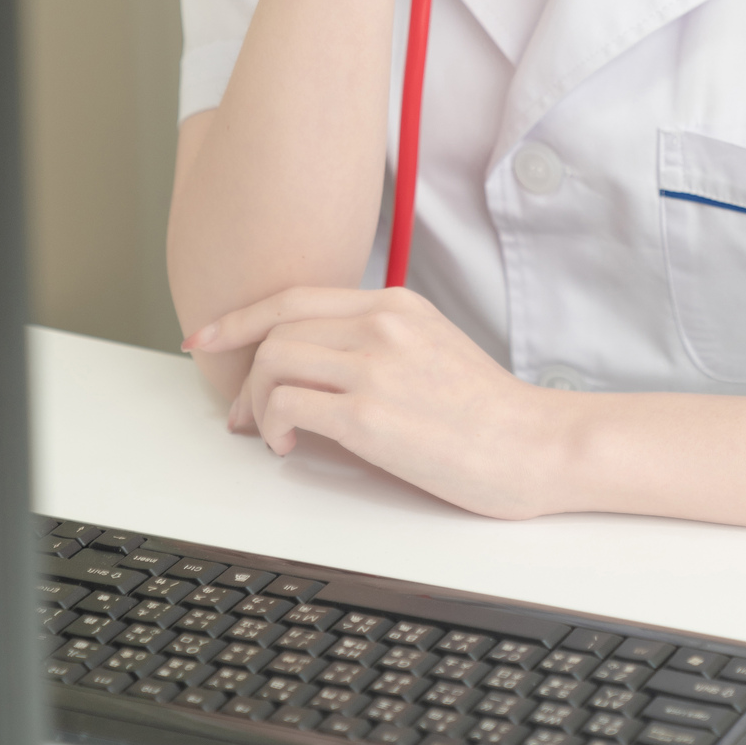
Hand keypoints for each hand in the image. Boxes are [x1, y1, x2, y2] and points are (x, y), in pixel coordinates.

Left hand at [183, 286, 558, 518]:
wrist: (537, 445)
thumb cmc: (491, 413)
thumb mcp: (435, 348)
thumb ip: (380, 342)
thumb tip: (319, 366)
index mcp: (396, 305)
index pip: (295, 297)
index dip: (240, 317)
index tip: (208, 335)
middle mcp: (381, 325)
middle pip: (276, 330)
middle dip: (243, 374)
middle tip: (240, 415)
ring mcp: (375, 367)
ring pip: (272, 363)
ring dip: (256, 404)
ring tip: (272, 436)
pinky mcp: (370, 416)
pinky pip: (287, 406)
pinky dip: (273, 427)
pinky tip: (291, 447)